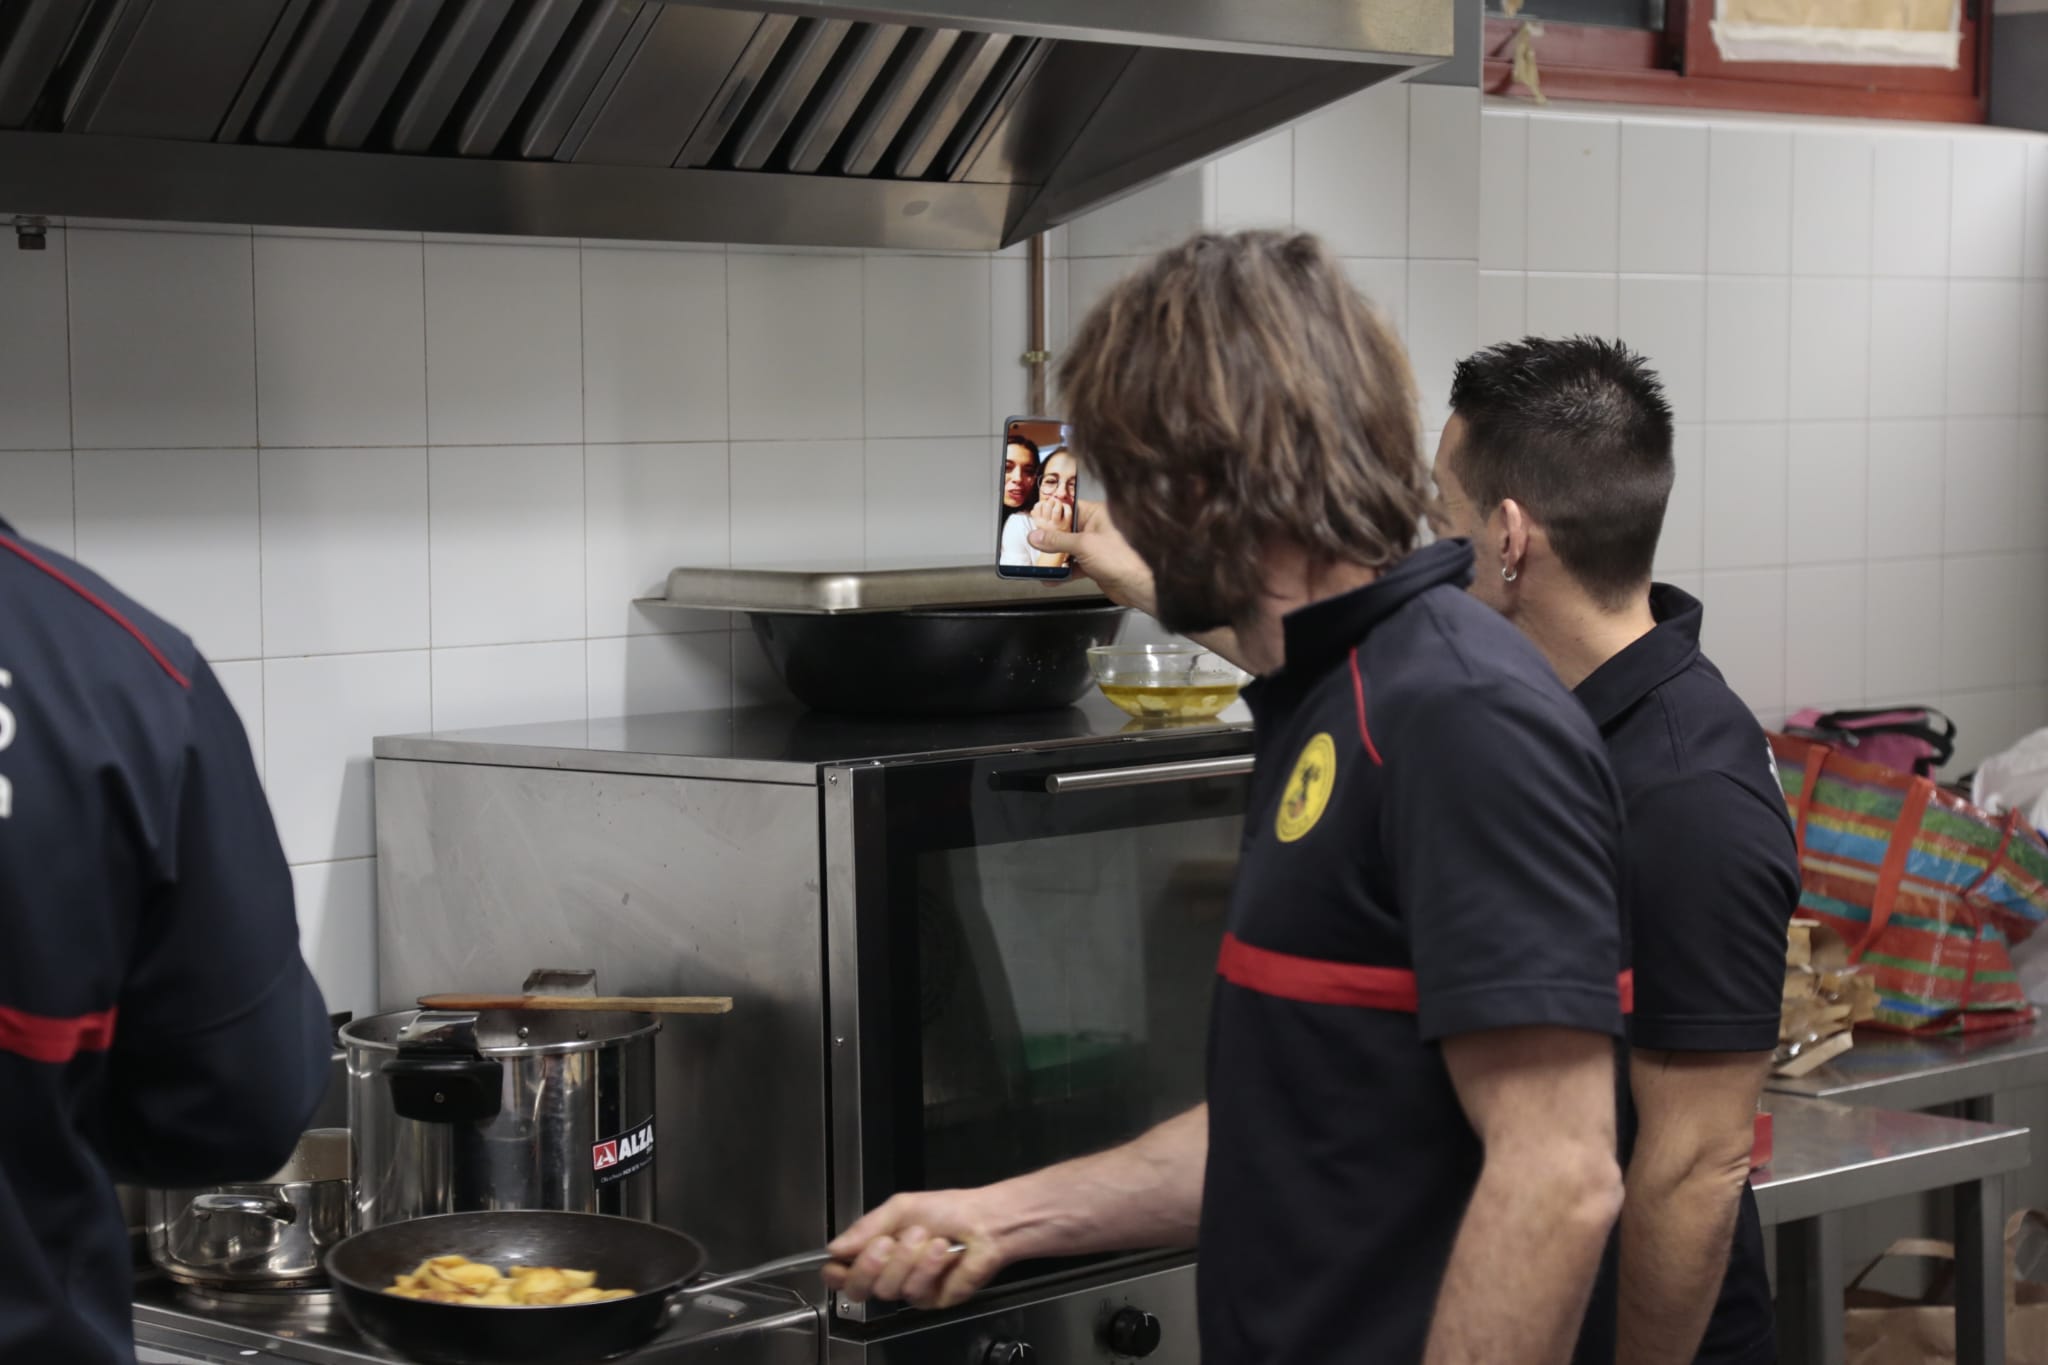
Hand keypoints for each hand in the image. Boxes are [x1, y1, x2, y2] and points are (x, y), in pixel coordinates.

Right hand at [824, 1190, 1012, 1309]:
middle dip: (869, 1265)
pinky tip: (941, 1251)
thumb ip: (866, 1228)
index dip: (836, 1272)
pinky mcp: (931, 1300)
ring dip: (906, 1259)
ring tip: (926, 1237)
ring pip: (888, 1289)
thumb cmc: (947, 1210)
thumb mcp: (900, 1208)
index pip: (845, 1272)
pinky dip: (928, 1267)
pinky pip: (915, 1291)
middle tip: (886, 1243)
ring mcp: (909, 1289)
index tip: (837, 1263)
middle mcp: (889, 1273)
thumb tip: (835, 1248)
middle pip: (858, 1288)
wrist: (985, 1222)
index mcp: (877, 1250)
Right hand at [1027, 499, 1156, 613]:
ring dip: (1054, 557)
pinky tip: (1051, 577)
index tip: (1034, 518)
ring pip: (1069, 550)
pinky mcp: (1095, 565)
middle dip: (1049, 538)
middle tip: (1031, 541)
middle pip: (1066, 530)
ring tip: (1037, 561)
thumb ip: (1057, 540)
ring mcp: (1096, 548)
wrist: (1138, 586)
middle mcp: (1097, 529)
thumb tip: (1037, 536)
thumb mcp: (1084, 545)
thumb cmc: (1124, 558)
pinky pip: (1074, 566)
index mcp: (1098, 514)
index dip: (1051, 514)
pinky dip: (1062, 572)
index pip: (1069, 508)